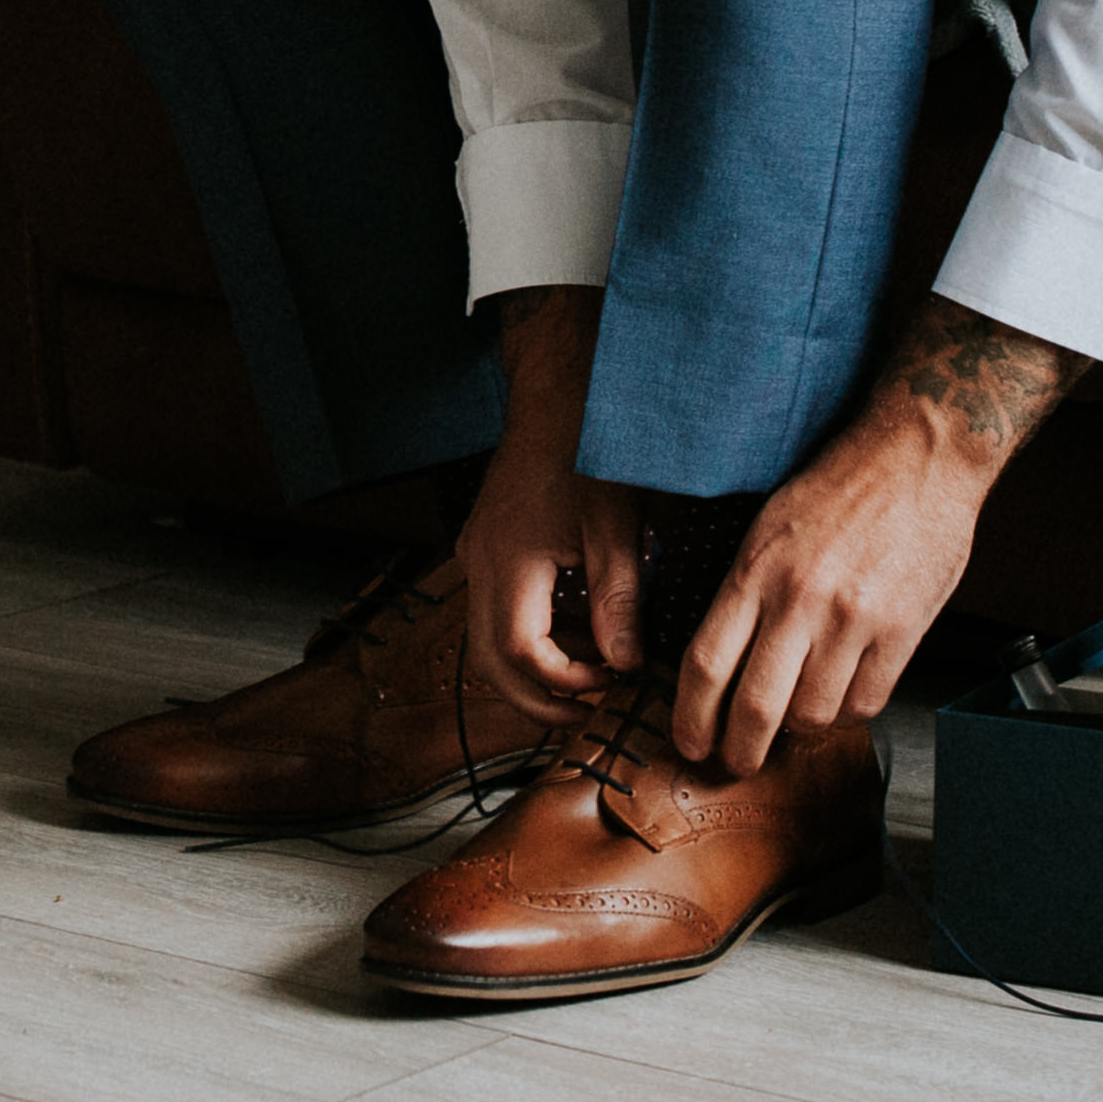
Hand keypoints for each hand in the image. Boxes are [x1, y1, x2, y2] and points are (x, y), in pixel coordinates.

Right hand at [451, 286, 631, 724]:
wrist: (560, 387)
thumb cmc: (591, 447)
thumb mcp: (616, 526)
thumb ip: (619, 600)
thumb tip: (625, 665)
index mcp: (510, 561)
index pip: (520, 652)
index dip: (563, 682)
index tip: (609, 683)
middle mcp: (480, 562)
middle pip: (488, 659)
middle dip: (535, 697)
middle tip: (587, 714)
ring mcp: (478, 551)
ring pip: (486, 637)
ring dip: (531, 668)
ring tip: (587, 678)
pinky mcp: (487, 542)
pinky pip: (496, 607)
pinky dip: (530, 634)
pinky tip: (576, 630)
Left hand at [668, 298, 1078, 767]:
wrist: (918, 454)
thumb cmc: (841, 484)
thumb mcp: (768, 525)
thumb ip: (746, 589)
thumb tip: (720, 661)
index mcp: (756, 570)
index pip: (704, 663)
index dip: (690, 717)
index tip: (689, 742)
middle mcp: (800, 599)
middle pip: (755, 706)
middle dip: (738, 751)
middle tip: (736, 764)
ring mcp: (853, 619)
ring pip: (813, 714)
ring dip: (799, 732)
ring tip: (794, 725)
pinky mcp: (902, 630)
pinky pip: (866, 701)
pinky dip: (848, 712)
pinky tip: (840, 699)